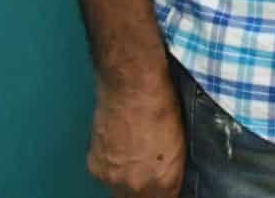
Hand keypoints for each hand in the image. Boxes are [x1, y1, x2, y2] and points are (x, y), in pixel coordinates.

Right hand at [87, 74, 186, 197]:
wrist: (132, 87)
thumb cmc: (162, 107)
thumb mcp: (178, 143)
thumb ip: (170, 171)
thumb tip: (164, 183)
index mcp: (165, 181)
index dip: (164, 193)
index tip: (162, 184)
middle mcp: (138, 186)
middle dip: (145, 191)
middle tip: (146, 170)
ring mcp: (114, 179)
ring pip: (120, 193)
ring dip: (126, 182)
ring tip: (131, 157)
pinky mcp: (95, 167)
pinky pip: (105, 177)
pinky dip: (111, 168)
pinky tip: (118, 149)